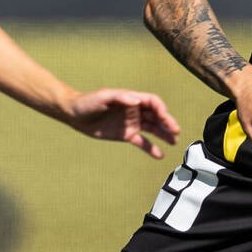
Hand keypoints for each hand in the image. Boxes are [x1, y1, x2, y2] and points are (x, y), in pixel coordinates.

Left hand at [63, 88, 180, 157]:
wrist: (75, 114)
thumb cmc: (88, 102)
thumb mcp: (103, 97)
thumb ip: (120, 98)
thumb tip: (136, 100)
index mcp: (131, 99)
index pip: (152, 102)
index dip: (160, 108)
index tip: (164, 116)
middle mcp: (135, 110)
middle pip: (156, 115)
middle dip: (167, 122)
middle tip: (176, 131)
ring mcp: (132, 123)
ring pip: (153, 128)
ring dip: (164, 134)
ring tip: (174, 142)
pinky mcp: (126, 135)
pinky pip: (142, 142)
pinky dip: (151, 148)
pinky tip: (159, 155)